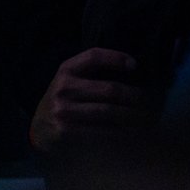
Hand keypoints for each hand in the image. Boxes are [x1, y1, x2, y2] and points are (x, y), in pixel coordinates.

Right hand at [29, 48, 148, 149]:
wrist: (38, 129)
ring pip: (108, 112)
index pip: (93, 56)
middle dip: (135, 96)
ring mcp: (64, 111)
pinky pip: (100, 132)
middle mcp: (64, 88)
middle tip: (151, 101)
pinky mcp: (66, 132)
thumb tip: (132, 67)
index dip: (116, 58)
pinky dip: (120, 133)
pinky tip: (132, 133)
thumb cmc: (63, 100)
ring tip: (147, 118)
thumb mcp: (70, 79)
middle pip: (109, 89)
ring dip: (132, 116)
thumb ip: (92, 71)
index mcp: (66, 70)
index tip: (135, 65)